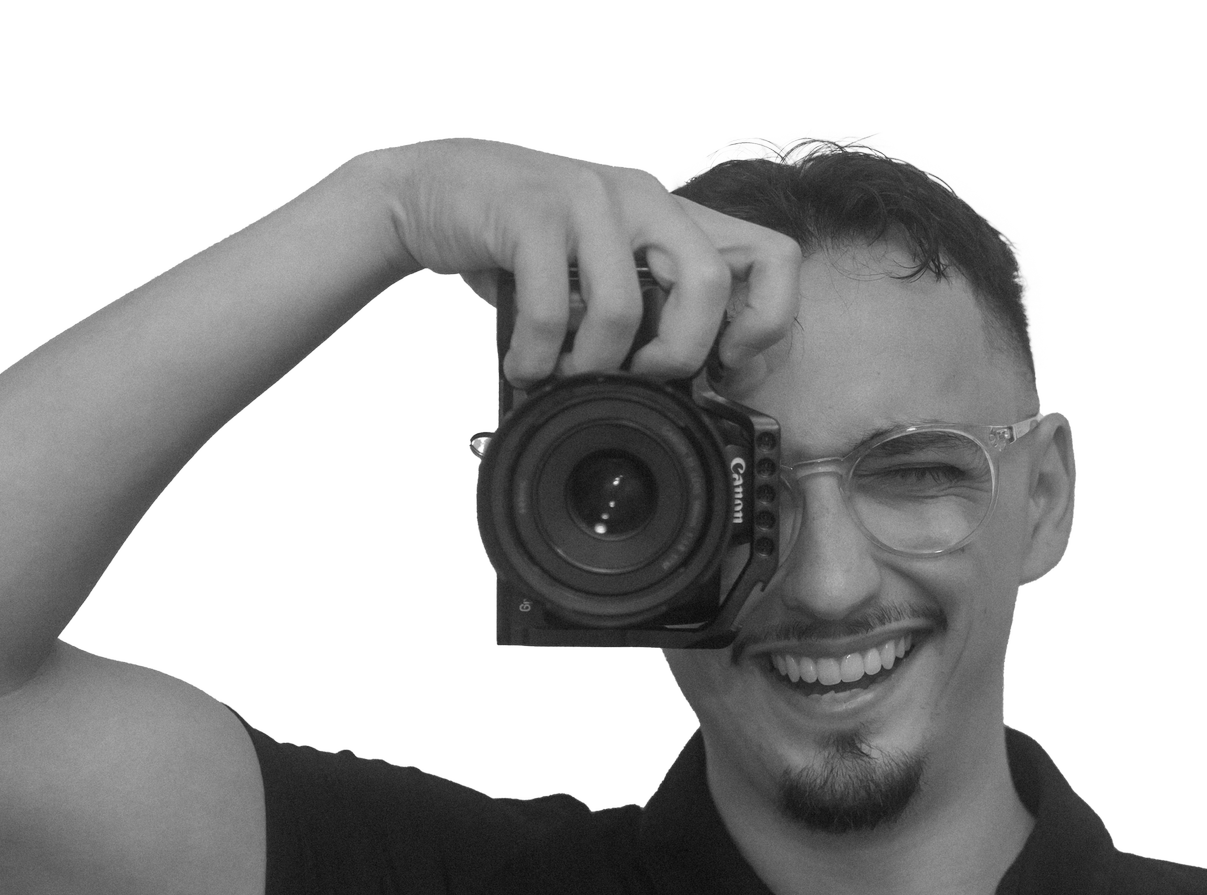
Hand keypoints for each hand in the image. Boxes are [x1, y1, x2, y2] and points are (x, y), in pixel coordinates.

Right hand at [376, 136, 802, 387]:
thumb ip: (646, 311)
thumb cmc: (520, 242)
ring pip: (624, 305)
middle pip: (710, 283)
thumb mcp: (599, 273)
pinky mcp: (532, 210)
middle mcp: (642, 198)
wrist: (432, 193)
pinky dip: (537, 355)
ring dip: (591, 363)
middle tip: (639, 377)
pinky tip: (524, 363)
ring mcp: (588, 198)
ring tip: (563, 372)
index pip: (774, 257)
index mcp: (674, 216)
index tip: (726, 365)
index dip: (767, 323)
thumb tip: (689, 389)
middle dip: (677, 353)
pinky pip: (551, 306)